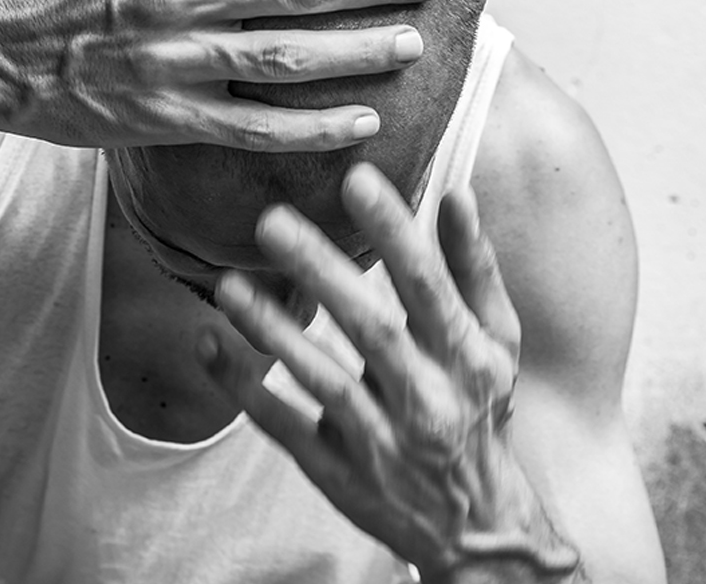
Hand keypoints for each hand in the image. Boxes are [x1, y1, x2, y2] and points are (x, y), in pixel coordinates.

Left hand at [214, 163, 583, 581]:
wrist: (478, 526)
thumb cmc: (481, 411)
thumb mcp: (497, 342)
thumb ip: (473, 268)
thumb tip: (454, 192)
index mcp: (467, 358)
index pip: (428, 287)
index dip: (395, 232)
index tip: (357, 178)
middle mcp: (427, 398)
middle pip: (369, 329)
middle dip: (322, 272)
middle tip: (271, 220)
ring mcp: (380, 440)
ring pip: (321, 381)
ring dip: (273, 331)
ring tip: (229, 284)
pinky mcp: (339, 471)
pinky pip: (285, 427)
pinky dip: (244, 389)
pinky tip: (208, 345)